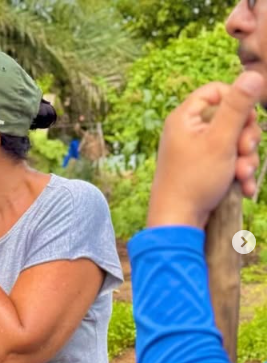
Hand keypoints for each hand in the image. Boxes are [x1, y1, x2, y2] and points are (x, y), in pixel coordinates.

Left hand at [149, 71, 263, 228]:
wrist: (178, 220)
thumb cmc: (194, 179)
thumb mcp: (221, 140)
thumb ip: (238, 108)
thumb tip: (253, 74)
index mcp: (184, 117)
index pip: (216, 91)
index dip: (237, 100)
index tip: (247, 119)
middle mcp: (187, 131)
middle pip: (229, 117)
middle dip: (245, 136)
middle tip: (245, 150)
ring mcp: (194, 150)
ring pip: (233, 142)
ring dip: (245, 158)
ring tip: (242, 175)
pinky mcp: (202, 167)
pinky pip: (228, 160)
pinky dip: (238, 172)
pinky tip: (243, 188)